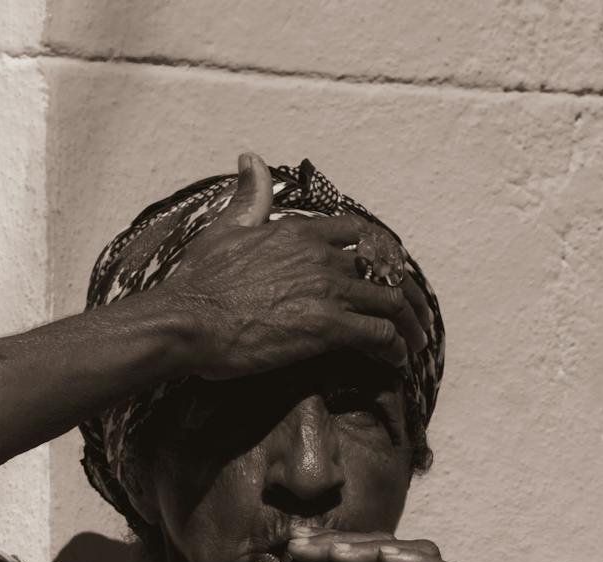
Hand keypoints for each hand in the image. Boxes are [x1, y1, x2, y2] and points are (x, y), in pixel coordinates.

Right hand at [160, 152, 433, 381]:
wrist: (187, 321)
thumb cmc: (200, 282)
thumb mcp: (226, 228)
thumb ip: (250, 197)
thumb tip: (251, 158)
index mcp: (301, 231)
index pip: (363, 235)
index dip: (384, 258)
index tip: (390, 278)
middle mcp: (322, 255)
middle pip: (386, 270)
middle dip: (408, 295)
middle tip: (416, 318)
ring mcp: (327, 290)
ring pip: (392, 302)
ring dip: (410, 325)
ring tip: (415, 344)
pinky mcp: (327, 327)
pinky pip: (380, 335)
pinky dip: (395, 349)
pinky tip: (396, 362)